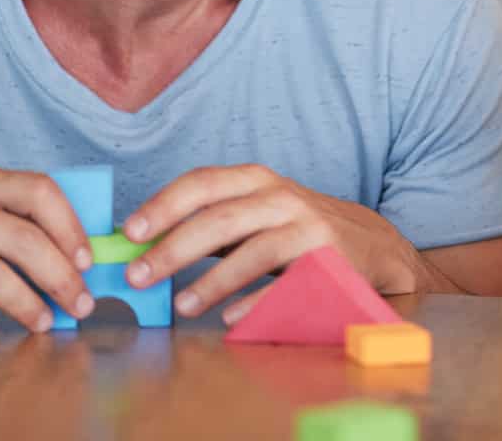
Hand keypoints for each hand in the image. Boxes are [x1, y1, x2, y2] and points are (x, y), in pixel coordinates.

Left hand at [120, 164, 430, 324]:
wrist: (372, 245)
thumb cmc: (297, 229)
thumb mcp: (257, 212)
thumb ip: (211, 223)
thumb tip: (145, 245)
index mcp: (257, 180)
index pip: (203, 183)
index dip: (163, 204)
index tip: (130, 231)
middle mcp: (283, 197)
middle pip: (221, 219)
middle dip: (174, 248)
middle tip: (139, 276)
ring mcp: (309, 228)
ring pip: (254, 252)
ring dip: (212, 281)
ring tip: (182, 305)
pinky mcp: (329, 261)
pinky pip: (287, 286)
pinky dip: (257, 303)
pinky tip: (231, 320)